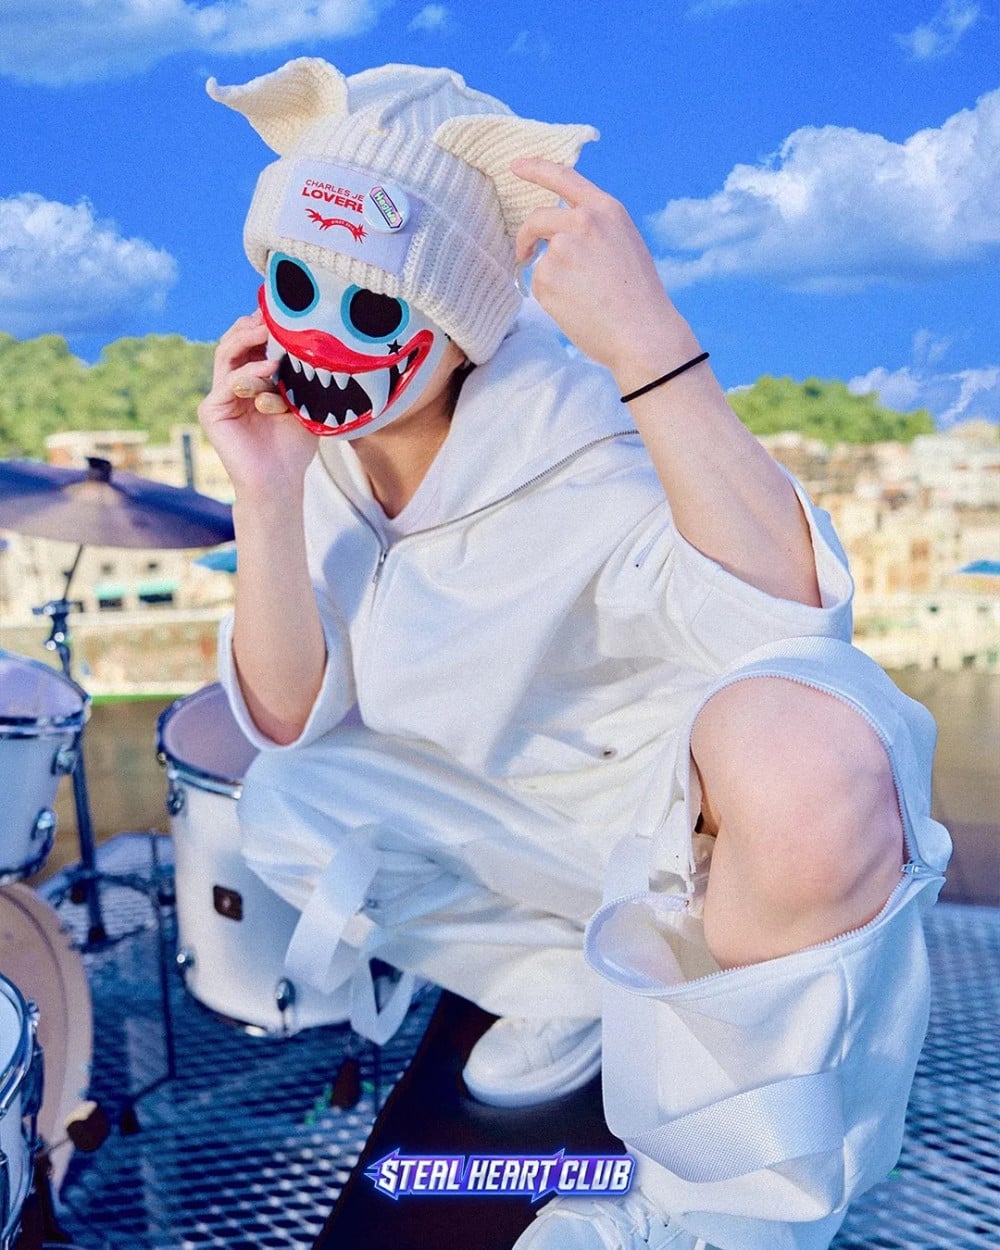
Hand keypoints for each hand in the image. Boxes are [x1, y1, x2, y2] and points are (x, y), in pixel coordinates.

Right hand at [197, 309, 316, 500]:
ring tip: (269, 331)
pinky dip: (248, 372)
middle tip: (274, 314)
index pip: (253, 343)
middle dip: (253, 325)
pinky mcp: (211, 411)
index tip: (286, 311)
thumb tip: (315, 342)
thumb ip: (302, 377)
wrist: (280, 482)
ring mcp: (219, 396)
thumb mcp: (304, 404)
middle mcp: (232, 384)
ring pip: (226, 353)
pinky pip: (228, 382)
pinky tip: (270, 368)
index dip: (264, 325)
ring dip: (248, 339)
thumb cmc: (294, 447)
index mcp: (252, 380)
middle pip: (235, 341)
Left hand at [511, 158, 696, 386]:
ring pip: (539, 258)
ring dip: (550, 277)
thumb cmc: (638, 298)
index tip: (515, 165)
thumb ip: (594, 230)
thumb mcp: (624, 244)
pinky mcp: (547, 277)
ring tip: (581, 298)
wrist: (642, 333)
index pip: (563, 177)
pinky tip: (576, 309)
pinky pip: (538, 285)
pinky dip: (550, 298)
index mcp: (606, 210)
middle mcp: (582, 222)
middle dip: (526, 237)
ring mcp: (562, 248)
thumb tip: (558, 235)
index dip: (535, 168)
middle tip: (523, 253)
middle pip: (536, 218)